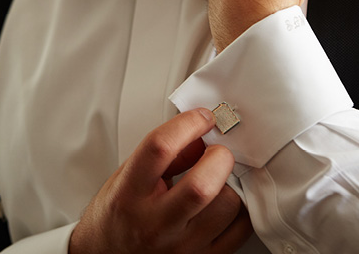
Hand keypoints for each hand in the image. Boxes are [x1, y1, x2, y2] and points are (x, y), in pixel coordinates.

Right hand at [69, 109, 251, 253]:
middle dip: (218, 158)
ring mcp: (181, 246)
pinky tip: (226, 200)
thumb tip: (199, 137)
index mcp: (130, 194)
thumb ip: (164, 157)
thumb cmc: (117, 215)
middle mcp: (155, 223)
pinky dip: (241, 209)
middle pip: (201, 186)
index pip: (160, 149)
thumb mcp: (126, 176)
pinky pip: (240, 230)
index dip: (187, 125)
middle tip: (216, 151)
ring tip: (220, 177)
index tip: (201, 117)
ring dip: (231, 183)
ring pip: (227, 207)